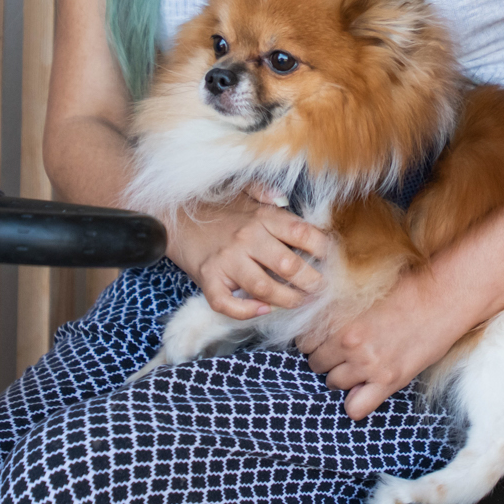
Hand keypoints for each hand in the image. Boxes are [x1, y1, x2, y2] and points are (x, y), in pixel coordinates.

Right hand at [165, 189, 329, 320]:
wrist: (172, 216)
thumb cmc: (214, 208)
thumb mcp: (243, 192)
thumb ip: (268, 193)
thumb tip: (286, 198)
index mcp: (261, 216)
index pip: (302, 233)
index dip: (323, 249)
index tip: (331, 260)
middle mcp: (247, 238)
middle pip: (290, 265)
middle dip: (312, 281)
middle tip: (321, 289)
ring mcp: (227, 260)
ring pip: (266, 288)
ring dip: (288, 300)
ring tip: (301, 302)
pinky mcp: (209, 279)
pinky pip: (229, 303)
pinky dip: (248, 311)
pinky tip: (263, 309)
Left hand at [297, 267, 471, 419]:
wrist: (442, 298)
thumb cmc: (406, 289)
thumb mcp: (363, 292)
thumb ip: (338, 311)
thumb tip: (319, 321)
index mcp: (340, 317)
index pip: (305, 341)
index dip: (315, 341)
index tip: (324, 340)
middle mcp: (349, 342)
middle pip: (316, 362)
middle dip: (326, 358)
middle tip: (342, 353)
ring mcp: (368, 364)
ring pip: (332, 383)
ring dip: (341, 377)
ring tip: (356, 367)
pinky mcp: (388, 380)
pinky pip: (355, 408)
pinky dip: (356, 402)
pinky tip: (364, 389)